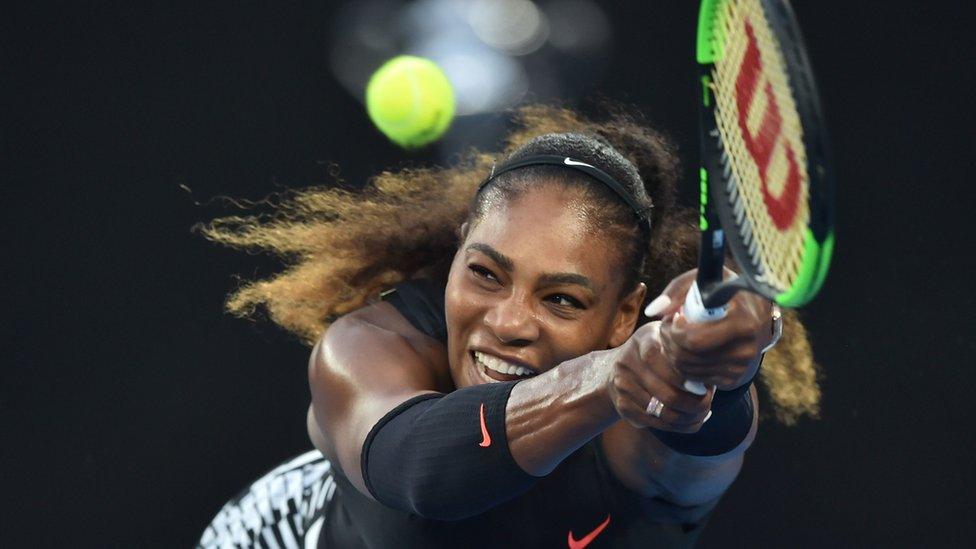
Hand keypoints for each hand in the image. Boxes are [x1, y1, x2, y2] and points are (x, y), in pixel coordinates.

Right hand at [603, 322, 713, 432]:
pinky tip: (690, 421)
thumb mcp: (670, 342)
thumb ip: (686, 355)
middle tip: (708, 404)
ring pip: (662, 413)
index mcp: (644, 339)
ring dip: (688, 418)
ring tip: (702, 413)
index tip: (705, 388)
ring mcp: (622, 384)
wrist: (620, 365)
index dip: (687, 380)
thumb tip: (708, 384)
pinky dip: (678, 427)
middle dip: (693, 405)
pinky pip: (654, 423)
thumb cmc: (659, 352)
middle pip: (666, 394)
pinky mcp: (622, 404)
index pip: (666, 363)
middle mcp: (628, 361)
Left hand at [646, 269, 772, 390]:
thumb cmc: (725, 292)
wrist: (756, 313)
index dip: (674, 329)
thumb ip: (676, 291)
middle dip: (668, 340)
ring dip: (672, 351)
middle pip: (686, 356)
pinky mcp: (733, 379)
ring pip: (686, 369)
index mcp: (743, 323)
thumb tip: (652, 311)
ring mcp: (740, 367)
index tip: (675, 316)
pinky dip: (683, 363)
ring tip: (674, 333)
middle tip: (666, 325)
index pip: (694, 340)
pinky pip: (694, 377)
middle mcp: (745, 349)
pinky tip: (686, 346)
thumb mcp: (705, 280)